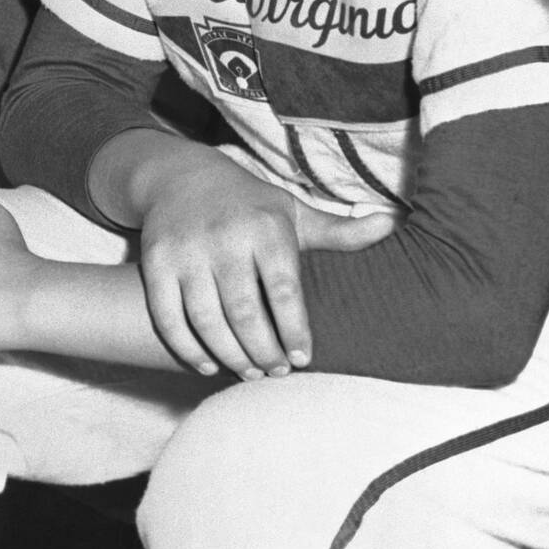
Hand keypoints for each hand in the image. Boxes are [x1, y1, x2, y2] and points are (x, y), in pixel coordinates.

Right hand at [137, 147, 396, 379]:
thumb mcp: (292, 212)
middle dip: (263, 352)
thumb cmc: (248, 204)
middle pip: (244, 312)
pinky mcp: (155, 262)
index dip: (294, 331)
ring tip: (249, 371)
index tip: (302, 359)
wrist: (178, 175)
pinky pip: (168, 317)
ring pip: (206, 319)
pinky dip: (187, 348)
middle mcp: (223, 237)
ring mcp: (185, 251)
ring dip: (229, 355)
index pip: (284, 290)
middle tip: (276, 373)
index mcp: (264, 227)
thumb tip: (393, 225)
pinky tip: (207, 364)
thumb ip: (339, 231)